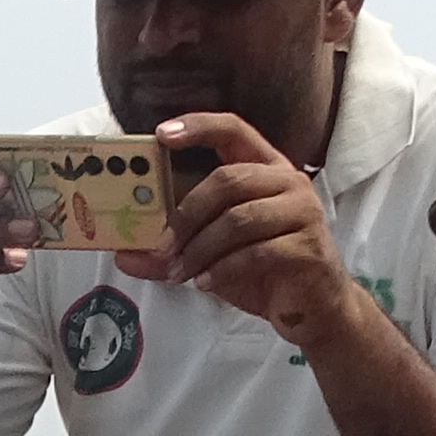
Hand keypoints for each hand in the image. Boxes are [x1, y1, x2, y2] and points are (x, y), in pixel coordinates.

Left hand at [121, 112, 344, 342]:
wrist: (312, 309)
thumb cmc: (263, 270)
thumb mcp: (212, 256)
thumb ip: (171, 251)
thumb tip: (122, 254)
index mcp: (265, 169)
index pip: (233, 130)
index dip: (199, 126)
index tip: (161, 134)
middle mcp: (288, 182)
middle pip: (228, 180)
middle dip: (186, 215)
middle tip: (161, 247)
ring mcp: (303, 212)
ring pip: (240, 219)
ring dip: (200, 248)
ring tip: (180, 273)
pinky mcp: (308, 247)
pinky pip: (257, 253)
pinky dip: (223, 269)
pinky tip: (205, 284)